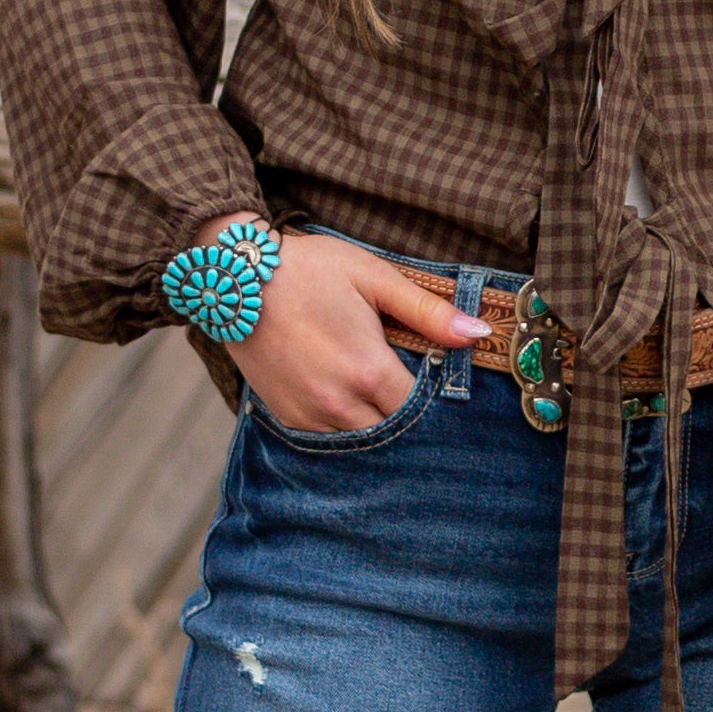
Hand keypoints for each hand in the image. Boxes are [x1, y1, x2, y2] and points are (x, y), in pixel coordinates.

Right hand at [234, 232, 483, 436]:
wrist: (234, 277)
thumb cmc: (309, 270)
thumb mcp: (374, 278)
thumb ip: (428, 311)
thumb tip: (478, 334)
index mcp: (368, 371)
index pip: (422, 410)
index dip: (438, 400)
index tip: (440, 380)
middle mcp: (339, 404)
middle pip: (395, 433)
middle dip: (410, 416)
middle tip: (413, 387)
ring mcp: (310, 415)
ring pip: (363, 441)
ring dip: (378, 424)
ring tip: (382, 392)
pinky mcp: (287, 417)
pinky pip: (330, 437)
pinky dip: (347, 424)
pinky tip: (352, 397)